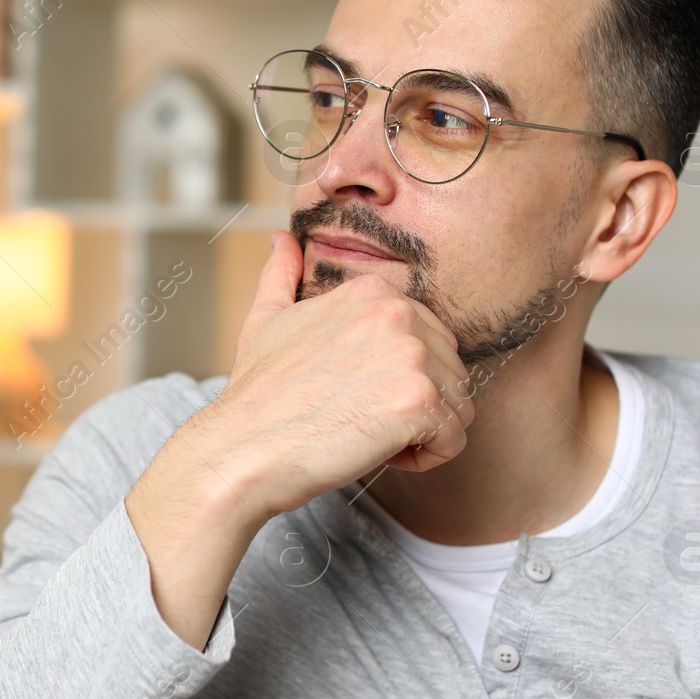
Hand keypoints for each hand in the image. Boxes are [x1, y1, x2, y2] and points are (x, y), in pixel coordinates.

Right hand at [125, 230, 472, 648]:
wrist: (242, 448)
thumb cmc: (255, 396)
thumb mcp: (266, 322)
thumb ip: (281, 276)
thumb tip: (281, 239)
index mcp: (373, 291)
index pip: (430, 340)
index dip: (395, 376)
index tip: (352, 392)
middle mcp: (398, 313)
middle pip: (450, 372)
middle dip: (416, 405)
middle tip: (359, 417)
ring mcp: (411, 355)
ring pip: (457, 407)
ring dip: (419, 434)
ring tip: (366, 433)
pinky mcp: (419, 401)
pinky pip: (453, 440)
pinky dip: (422, 459)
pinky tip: (376, 452)